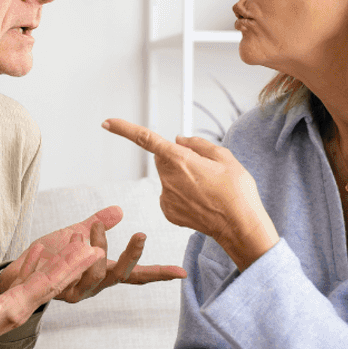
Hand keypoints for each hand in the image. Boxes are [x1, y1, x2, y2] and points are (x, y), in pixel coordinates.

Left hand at [0, 205, 186, 302]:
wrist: (16, 274)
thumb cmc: (48, 258)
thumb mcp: (76, 235)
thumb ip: (97, 224)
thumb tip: (119, 210)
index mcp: (103, 273)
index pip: (136, 274)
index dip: (159, 273)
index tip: (182, 272)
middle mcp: (94, 286)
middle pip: (122, 274)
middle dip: (133, 255)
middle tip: (141, 234)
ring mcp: (78, 291)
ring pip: (97, 272)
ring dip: (96, 246)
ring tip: (87, 228)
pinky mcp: (59, 292)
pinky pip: (72, 272)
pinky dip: (72, 253)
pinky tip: (69, 239)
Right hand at [0, 239, 102, 348]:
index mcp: (13, 309)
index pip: (47, 284)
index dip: (68, 266)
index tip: (88, 252)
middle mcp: (19, 309)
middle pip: (54, 283)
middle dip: (76, 265)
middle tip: (98, 246)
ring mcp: (14, 307)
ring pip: (43, 282)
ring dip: (61, 264)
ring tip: (77, 245)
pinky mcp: (5, 305)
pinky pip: (26, 282)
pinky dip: (35, 265)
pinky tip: (39, 250)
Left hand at [102, 118, 278, 270]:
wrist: (239, 226)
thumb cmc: (237, 191)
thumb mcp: (224, 157)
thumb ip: (198, 144)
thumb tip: (180, 140)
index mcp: (180, 159)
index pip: (145, 138)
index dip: (124, 129)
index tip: (108, 122)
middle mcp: (168, 178)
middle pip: (163, 159)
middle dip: (178, 158)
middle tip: (204, 169)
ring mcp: (166, 197)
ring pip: (169, 178)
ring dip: (182, 178)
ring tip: (207, 189)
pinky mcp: (168, 212)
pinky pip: (170, 196)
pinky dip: (182, 196)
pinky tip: (201, 202)